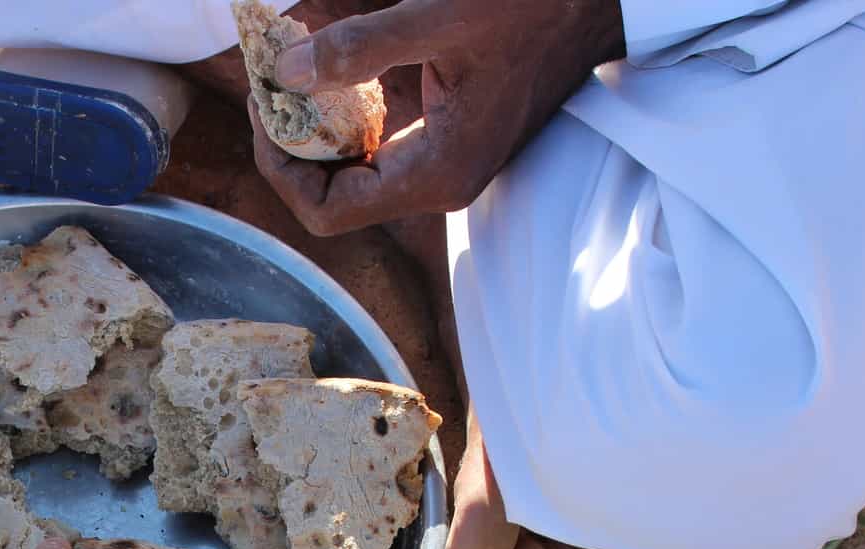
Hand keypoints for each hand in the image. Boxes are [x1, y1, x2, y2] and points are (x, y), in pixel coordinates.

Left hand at [250, 0, 624, 235]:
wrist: (597, 1)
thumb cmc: (535, 6)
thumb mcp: (442, 16)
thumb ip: (361, 48)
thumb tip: (286, 74)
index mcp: (436, 174)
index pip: (327, 212)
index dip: (281, 166)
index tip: (266, 105)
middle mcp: (438, 182)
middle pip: (333, 197)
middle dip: (292, 146)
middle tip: (269, 85)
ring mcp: (445, 163)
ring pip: (353, 171)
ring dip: (315, 130)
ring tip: (291, 75)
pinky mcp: (449, 137)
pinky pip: (379, 145)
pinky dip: (347, 116)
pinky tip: (334, 74)